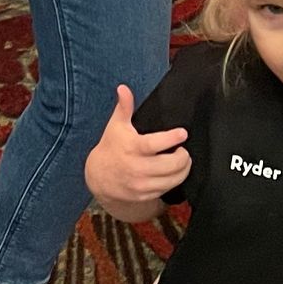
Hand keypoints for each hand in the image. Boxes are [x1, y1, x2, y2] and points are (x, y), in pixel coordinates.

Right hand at [86, 84, 190, 217]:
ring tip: (182, 160)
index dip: (171, 138)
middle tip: (183, 149)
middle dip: (183, 156)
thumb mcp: (116, 125)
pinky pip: (166, 189)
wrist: (98, 177)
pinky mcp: (144, 195)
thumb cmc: (111, 146)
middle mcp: (137, 168)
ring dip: (183, 169)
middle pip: (170, 165)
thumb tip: (123, 88)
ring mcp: (141, 184)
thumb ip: (124, 106)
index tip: (183, 133)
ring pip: (172, 179)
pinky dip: (174, 180)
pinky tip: (174, 172)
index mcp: (132, 148)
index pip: (155, 145)